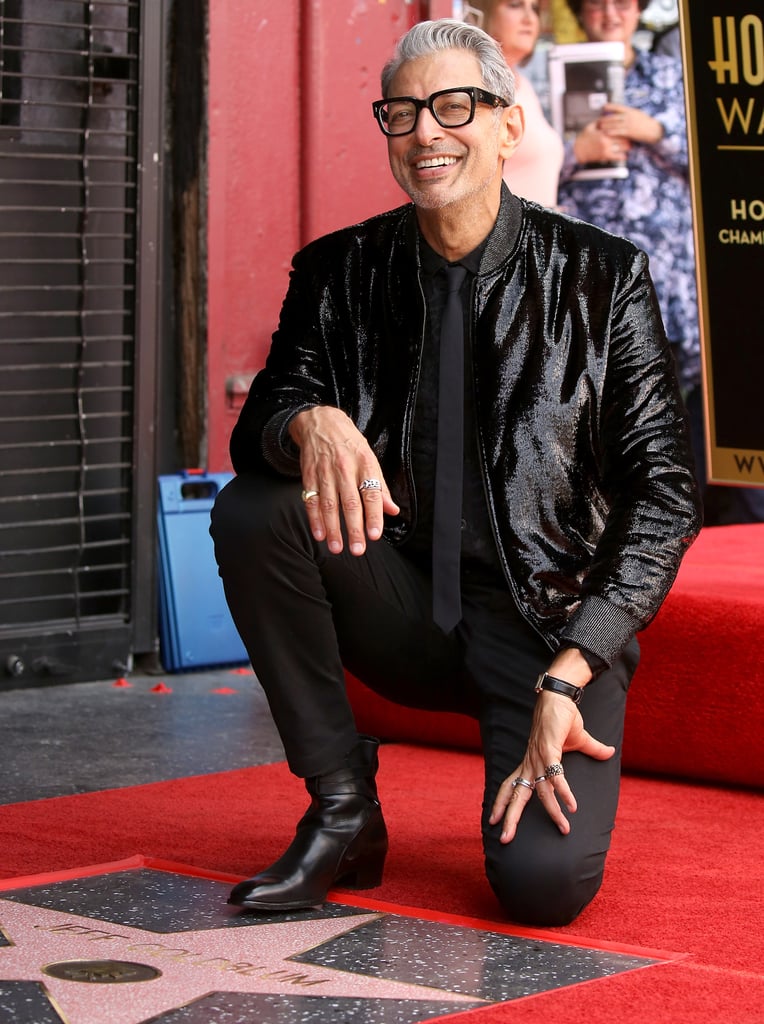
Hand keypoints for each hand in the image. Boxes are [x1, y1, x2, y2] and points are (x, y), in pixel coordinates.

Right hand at [289, 406, 398, 555]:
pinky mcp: (309, 476)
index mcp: (365, 465)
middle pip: (350, 503)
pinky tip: (319, 534)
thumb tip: (392, 511)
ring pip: (329, 505)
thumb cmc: (350, 444)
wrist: (321, 423)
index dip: (373, 515)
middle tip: (358, 549)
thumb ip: (381, 488)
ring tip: (337, 548)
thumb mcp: (370, 459)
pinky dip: (314, 519)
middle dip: (354, 529)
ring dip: (333, 529)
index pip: (371, 493)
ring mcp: (325, 473)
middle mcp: (345, 469)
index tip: (374, 535)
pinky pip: (311, 500)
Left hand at [489, 688, 614, 842]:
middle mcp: (531, 763)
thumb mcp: (577, 741)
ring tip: (564, 828)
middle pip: (516, 795)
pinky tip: (571, 805)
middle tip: (504, 839)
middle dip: (510, 818)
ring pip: (541, 791)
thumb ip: (592, 750)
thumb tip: (609, 753)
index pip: (510, 786)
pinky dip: (563, 791)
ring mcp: (538, 757)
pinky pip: (555, 776)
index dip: (501, 803)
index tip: (493, 821)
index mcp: (530, 763)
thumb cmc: (563, 718)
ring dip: (552, 812)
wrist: (560, 696)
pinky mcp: (549, 749)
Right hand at [573, 119, 631, 164]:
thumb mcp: (591, 126)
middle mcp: (606, 139)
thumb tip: (607, 114)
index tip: (629, 128)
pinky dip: (622, 157)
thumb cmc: (584, 138)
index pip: (618, 128)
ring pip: (622, 147)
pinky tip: (625, 156)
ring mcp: (606, 148)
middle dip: (629, 138)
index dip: (625, 128)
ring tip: (630, 146)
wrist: (577, 150)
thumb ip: (600, 120)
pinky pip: (616, 157)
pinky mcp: (604, 156)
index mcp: (603, 131)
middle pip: (623, 137)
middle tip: (632, 137)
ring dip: (627, 147)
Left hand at [597, 103, 663, 144]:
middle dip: (604, 119)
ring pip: (613, 124)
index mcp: (630, 110)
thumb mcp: (638, 114)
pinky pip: (617, 132)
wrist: (653, 129)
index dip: (610, 106)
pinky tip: (605, 133)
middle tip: (597, 121)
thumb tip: (621, 112)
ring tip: (599, 128)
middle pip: (613, 117)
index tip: (603, 107)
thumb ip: (629, 113)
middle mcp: (628, 116)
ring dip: (605, 126)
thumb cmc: (645, 123)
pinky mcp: (629, 132)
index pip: (618, 107)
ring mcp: (628, 124)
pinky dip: (611, 132)